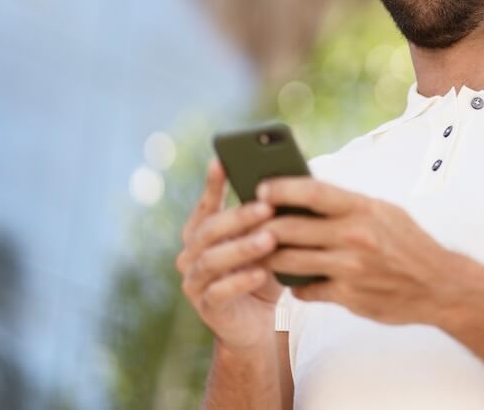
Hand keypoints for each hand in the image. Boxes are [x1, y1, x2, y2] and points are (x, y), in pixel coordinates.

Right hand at [176, 159, 283, 351]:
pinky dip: (240, 281)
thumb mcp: (267, 242)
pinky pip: (219, 292)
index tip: (221, 161)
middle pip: (209, 230)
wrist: (258, 323)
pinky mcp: (206, 308)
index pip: (206, 204)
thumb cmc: (262, 273)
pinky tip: (261, 273)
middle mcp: (191, 254)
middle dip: (238, 217)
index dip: (212, 183)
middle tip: (266, 207)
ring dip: (241, 248)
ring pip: (212, 260)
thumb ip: (268, 218)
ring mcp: (194, 282)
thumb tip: (292, 180)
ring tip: (269, 240)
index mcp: (202, 233)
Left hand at [257, 177, 462, 325]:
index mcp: (363, 209)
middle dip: (262, 227)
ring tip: (259, 253)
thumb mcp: (384, 212)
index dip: (281, 188)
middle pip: (290, 228)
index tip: (261, 188)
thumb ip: (348, 203)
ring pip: (290, 261)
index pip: (312, 192)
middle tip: (248, 225)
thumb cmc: (409, 244)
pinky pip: (307, 289)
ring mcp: (350, 268)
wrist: (440, 285)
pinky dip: (296, 285)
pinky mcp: (348, 296)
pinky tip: (294, 281)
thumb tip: (307, 190)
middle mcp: (354, 237)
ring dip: (269, 258)